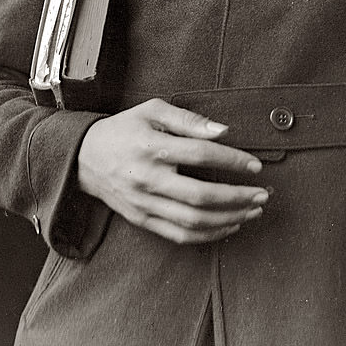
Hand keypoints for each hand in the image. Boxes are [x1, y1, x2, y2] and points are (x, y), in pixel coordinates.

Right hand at [76, 97, 268, 243]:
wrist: (82, 157)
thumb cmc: (124, 128)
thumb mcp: (152, 110)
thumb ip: (188, 119)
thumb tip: (223, 130)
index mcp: (152, 146)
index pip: (201, 155)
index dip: (232, 161)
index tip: (255, 165)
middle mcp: (148, 178)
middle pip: (200, 196)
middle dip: (238, 198)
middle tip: (263, 194)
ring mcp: (144, 203)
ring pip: (192, 221)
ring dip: (229, 219)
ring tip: (253, 211)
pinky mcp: (142, 220)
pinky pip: (179, 235)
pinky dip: (208, 234)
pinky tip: (229, 225)